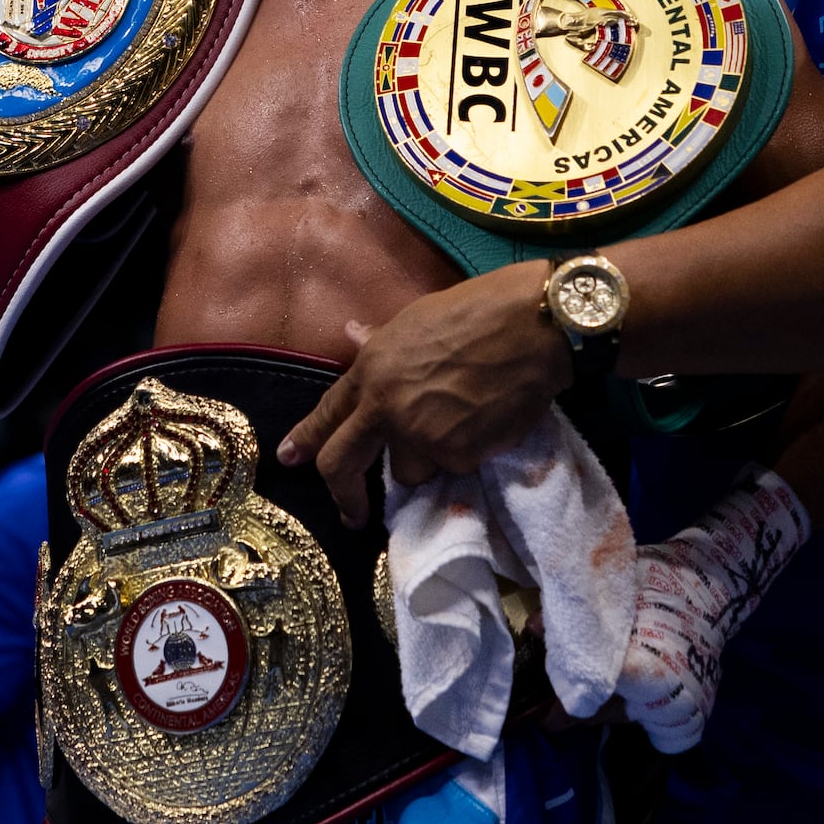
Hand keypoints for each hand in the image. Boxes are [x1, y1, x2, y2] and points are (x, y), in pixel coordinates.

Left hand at [277, 265, 569, 526]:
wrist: (532, 325)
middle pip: (344, 466)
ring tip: (456, 429)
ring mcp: (421, 437)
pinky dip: (466, 454)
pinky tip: (485, 424)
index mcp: (370, 371)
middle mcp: (386, 410)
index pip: (326, 414)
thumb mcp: (415, 319)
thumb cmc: (477, 309)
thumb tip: (351, 333)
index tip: (290, 458)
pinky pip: (455, 469)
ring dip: (426, 461)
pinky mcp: (459, 456)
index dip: (306, 438)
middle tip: (352, 514)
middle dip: (344, 496)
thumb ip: (380, 341)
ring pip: (410, 473)